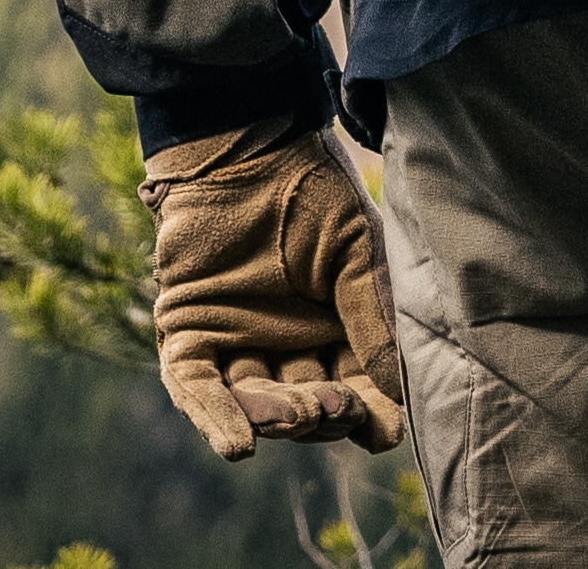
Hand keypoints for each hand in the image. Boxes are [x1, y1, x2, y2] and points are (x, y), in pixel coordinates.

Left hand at [144, 108, 404, 460]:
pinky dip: (213, 417)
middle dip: (320, 413)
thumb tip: (397, 396)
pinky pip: (196, 385)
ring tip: (288, 415)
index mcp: (336, 328)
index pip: (356, 391)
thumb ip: (374, 319)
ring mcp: (238, 336)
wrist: (243, 141)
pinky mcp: (189, 327)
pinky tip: (238, 446)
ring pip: (256, 401)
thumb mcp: (357, 252)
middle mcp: (289, 341)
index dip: (367, 415)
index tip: (379, 431)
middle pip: (307, 405)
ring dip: (274, 417)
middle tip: (330, 404)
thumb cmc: (311, 188)